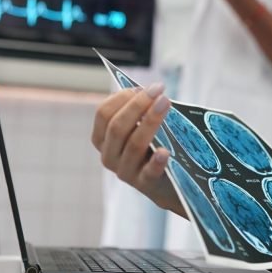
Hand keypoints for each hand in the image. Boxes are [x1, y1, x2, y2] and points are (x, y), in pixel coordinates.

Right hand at [91, 84, 182, 214]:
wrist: (169, 182)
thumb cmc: (153, 146)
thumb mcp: (140, 127)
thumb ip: (140, 111)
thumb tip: (152, 91)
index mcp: (102, 138)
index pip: (103, 114)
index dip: (121, 97)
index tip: (141, 87)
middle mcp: (109, 156)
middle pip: (117, 127)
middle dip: (138, 105)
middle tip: (159, 91)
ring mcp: (125, 172)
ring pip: (134, 144)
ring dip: (150, 121)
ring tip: (166, 104)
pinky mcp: (145, 184)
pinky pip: (148, 172)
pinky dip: (156, 161)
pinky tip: (165, 151)